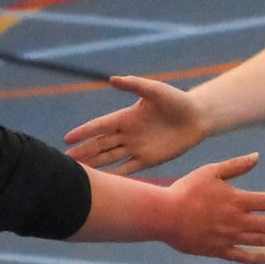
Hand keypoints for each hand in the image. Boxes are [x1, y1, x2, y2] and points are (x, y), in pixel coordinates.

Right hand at [65, 74, 208, 171]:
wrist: (198, 117)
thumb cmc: (176, 100)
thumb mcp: (155, 91)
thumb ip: (135, 85)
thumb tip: (112, 79)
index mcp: (125, 117)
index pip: (99, 126)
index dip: (84, 132)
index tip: (67, 138)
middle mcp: (127, 134)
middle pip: (100, 145)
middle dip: (84, 152)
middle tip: (66, 161)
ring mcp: (136, 148)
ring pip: (110, 158)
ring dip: (95, 165)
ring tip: (79, 173)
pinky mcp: (148, 160)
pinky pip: (128, 169)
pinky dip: (115, 175)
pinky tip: (104, 184)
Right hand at [160, 155, 264, 263]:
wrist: (163, 215)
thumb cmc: (185, 190)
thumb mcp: (210, 172)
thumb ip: (236, 166)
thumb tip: (257, 156)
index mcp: (237, 200)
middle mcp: (237, 220)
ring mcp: (228, 237)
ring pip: (261, 241)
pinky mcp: (217, 250)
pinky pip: (241, 256)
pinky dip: (255, 258)